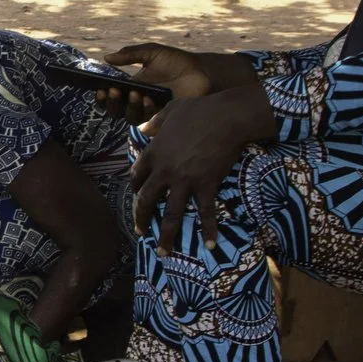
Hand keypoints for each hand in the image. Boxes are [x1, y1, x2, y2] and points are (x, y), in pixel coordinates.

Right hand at [96, 43, 216, 122]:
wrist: (201, 71)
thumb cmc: (177, 62)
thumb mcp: (152, 53)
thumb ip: (130, 54)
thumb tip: (106, 57)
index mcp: (132, 86)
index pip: (111, 97)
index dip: (102, 96)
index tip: (101, 89)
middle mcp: (138, 101)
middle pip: (116, 110)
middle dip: (112, 102)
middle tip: (115, 91)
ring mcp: (150, 111)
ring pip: (130, 117)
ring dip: (129, 106)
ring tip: (136, 93)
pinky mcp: (163, 118)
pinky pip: (148, 120)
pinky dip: (146, 109)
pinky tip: (150, 98)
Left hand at [130, 83, 278, 251]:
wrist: (226, 116)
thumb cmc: (200, 110)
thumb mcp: (171, 111)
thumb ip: (155, 122)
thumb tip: (144, 128)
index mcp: (154, 153)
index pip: (137, 176)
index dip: (135, 188)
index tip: (136, 196)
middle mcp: (165, 171)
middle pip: (147, 201)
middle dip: (142, 219)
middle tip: (141, 232)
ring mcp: (185, 181)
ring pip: (172, 214)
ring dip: (167, 235)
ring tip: (163, 252)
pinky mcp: (206, 185)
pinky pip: (206, 212)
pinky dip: (208, 230)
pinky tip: (210, 245)